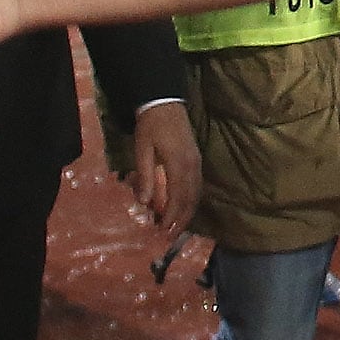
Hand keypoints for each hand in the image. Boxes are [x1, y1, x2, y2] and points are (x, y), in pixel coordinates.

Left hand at [129, 101, 199, 228]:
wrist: (165, 104)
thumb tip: (144, 202)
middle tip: (171, 236)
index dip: (171, 217)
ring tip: (177, 226)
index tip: (163, 231)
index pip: (178, 198)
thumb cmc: (150, 126)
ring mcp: (196, 162)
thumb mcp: (142, 150)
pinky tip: (184, 207)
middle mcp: (192, 166)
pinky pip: (197, 185)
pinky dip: (191, 200)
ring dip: (187, 212)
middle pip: (190, 199)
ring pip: (196, 193)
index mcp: (178, 165)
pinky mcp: (196, 159)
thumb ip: (145, 176)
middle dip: (182, 219)